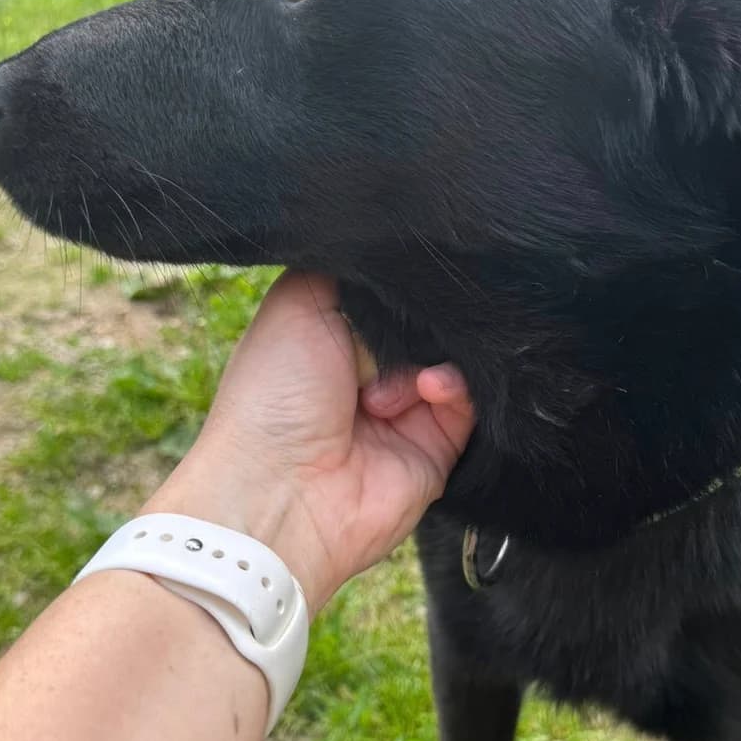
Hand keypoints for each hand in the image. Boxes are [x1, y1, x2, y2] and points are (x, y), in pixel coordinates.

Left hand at [147, 272, 473, 607]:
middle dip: (424, 316)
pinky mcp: (437, 448)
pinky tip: (429, 388)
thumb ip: (349, 267)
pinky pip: (468, 402)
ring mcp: (405, 412)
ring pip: (452, 358)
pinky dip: (454, 387)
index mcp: (330, 338)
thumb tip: (400, 248)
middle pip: (425, 323)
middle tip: (409, 319)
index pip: (386, 294)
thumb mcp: (297, 301)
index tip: (413, 266)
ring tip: (405, 374)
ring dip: (435, 354)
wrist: (281, 491)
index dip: (400, 281)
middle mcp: (368, 374)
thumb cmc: (273, 394)